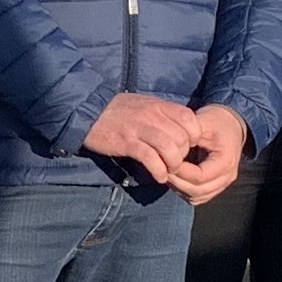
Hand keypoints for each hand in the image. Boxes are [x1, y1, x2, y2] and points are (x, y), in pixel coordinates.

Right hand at [82, 91, 207, 188]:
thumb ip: (162, 114)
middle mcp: (152, 115)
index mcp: (158, 105)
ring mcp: (139, 129)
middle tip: (175, 162)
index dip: (193, 135)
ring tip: (168, 171)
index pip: (189, 118)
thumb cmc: (118, 110)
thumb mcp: (144, 104)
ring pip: (169, 149)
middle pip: (181, 138)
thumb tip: (180, 129)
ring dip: (173, 165)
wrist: (88, 111)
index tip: (187, 145)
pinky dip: (158, 171)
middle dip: (183, 154)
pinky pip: (150, 158)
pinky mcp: (127, 143)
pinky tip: (159, 177)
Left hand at [172, 104, 251, 204]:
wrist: (231, 125)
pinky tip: (175, 178)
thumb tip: (170, 147)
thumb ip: (188, 133)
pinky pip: (198, 197)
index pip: (200, 176)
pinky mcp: (216, 186)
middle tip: (161, 168)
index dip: (180, 171)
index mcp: (226, 161)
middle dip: (176, 182)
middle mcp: (227, 177)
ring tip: (166, 172)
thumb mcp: (204, 121)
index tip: (165, 160)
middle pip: (198, 191)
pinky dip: (184, 190)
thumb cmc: (217, 121)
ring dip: (179, 188)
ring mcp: (223, 184)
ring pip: (197, 196)